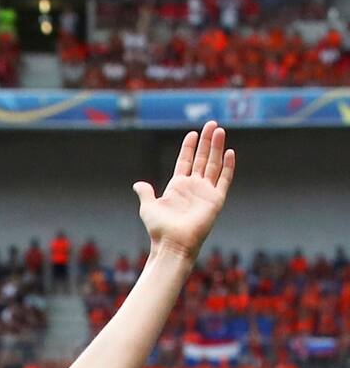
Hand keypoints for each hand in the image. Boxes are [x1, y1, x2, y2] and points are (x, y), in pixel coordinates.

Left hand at [133, 120, 234, 262]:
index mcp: (177, 186)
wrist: (172, 243)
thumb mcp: (148, 206)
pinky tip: (230, 152)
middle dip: (207, 141)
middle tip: (212, 124)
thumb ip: (145, 192)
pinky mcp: (215, 200)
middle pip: (202, 159)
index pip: (186, 162)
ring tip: (220, 131)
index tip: (193, 133)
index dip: (189, 148)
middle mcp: (193, 187)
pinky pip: (224, 180)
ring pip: (214, 165)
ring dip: (217, 148)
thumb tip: (138, 184)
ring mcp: (206, 192)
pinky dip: (228, 166)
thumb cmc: (159, 228)